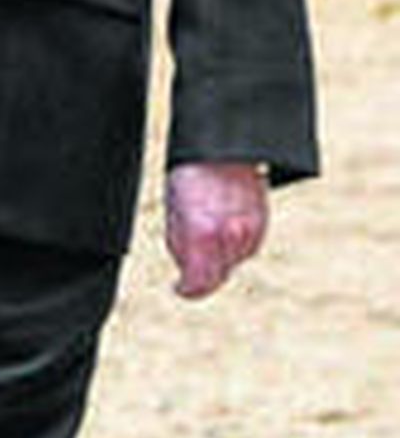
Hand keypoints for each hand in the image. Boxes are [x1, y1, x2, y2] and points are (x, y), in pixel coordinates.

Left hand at [164, 161, 268, 299]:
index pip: (198, 284)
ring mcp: (250, 230)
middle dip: (202, 274)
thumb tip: (187, 279)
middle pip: (217, 276)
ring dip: (220, 256)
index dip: (187, 290)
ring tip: (204, 228)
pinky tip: (224, 224)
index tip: (179, 288)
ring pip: (234, 261)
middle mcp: (230, 236)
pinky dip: (236, 243)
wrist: (223, 148)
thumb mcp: (174, 215)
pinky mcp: (262, 222)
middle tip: (189, 260)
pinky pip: (248, 246)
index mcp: (201, 235)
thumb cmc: (189, 178)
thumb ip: (182, 249)